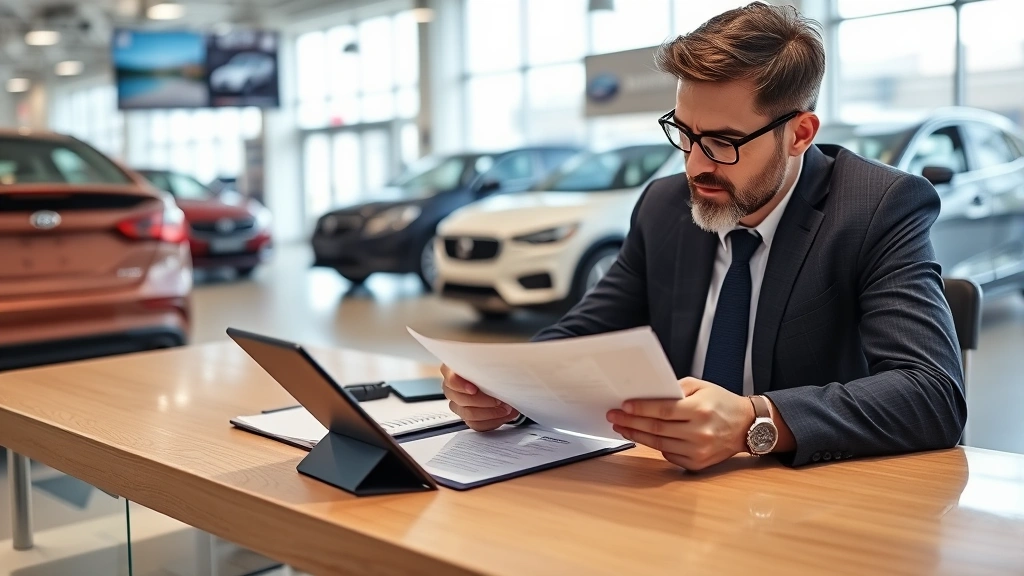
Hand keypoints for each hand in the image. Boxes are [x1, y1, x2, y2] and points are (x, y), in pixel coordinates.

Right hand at [440, 364, 519, 431]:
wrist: (499, 378)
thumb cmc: (492, 367)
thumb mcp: (490, 358)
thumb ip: (486, 361)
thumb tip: (495, 365)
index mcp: (452, 370)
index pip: (450, 379)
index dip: (460, 385)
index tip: (474, 389)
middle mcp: (451, 388)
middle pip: (460, 399)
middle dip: (483, 401)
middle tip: (500, 399)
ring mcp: (457, 404)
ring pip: (468, 414)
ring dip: (490, 413)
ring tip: (506, 408)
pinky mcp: (467, 417)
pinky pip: (476, 424)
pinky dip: (492, 421)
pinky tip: (504, 415)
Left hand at [606, 378, 754, 470]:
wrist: (746, 426)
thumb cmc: (722, 403)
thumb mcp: (701, 386)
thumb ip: (676, 388)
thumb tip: (649, 394)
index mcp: (700, 410)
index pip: (663, 410)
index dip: (640, 408)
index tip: (623, 406)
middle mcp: (699, 432)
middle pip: (656, 428)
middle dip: (631, 421)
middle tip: (614, 416)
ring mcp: (698, 450)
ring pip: (658, 443)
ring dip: (636, 435)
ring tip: (622, 426)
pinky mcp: (696, 464)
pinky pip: (668, 454)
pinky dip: (654, 445)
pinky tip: (643, 436)